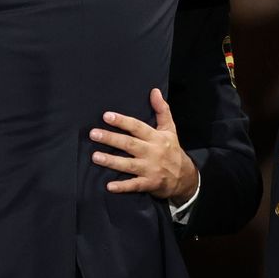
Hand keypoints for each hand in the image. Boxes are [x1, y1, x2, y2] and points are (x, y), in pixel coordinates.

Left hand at [94, 88, 198, 203]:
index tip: (106, 116)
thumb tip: (155, 91)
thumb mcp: (170, 129)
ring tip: (95, 156)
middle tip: (93, 133)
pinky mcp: (149, 184)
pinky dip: (122, 186)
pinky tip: (109, 186)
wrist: (185, 177)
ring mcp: (150, 169)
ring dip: (111, 161)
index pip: (137, 127)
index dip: (122, 121)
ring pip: (129, 164)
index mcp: (156, 137)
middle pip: (129, 144)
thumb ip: (162, 110)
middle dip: (111, 138)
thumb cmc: (173, 150)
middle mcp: (152, 152)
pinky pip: (134, 185)